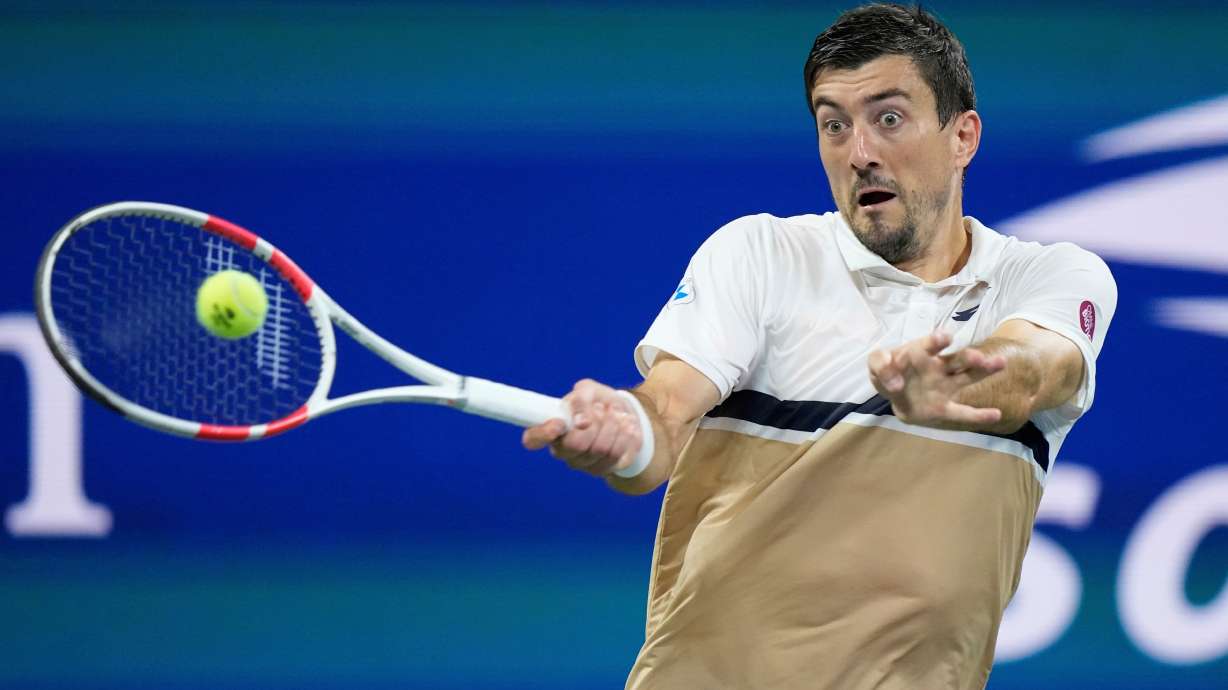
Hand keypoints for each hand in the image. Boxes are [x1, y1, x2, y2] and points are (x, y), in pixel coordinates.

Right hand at [522, 379, 643, 476]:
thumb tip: (580, 421)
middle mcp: (563, 450)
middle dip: (595, 423)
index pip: (533, 438)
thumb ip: (580, 400)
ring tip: (617, 415)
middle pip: (575, 444)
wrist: (623, 414)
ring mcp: (583, 464)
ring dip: (614, 426)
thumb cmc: (598, 401)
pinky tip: (628, 427)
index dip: (543, 433)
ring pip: (600, 450)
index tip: (558, 423)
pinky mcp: (605, 469)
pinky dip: (627, 436)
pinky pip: (618, 456)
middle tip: (602, 409)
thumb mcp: (588, 390)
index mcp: (552, 429)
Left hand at [868, 331, 1005, 429]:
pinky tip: (996, 414)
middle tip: (979, 357)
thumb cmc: (889, 369)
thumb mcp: (877, 362)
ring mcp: (944, 387)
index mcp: (922, 352)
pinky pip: (961, 412)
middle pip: (958, 360)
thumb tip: (895, 383)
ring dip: (982, 372)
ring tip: (1000, 364)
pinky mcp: (943, 408)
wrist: (893, 389)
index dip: (937, 340)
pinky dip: (978, 415)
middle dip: (969, 358)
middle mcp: (938, 367)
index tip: (945, 338)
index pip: (931, 344)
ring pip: (967, 378)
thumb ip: (880, 365)